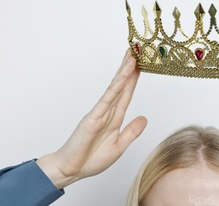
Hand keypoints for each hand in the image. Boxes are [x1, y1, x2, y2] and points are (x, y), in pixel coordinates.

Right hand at [37, 49, 146, 188]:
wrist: (71, 170)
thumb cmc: (91, 160)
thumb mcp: (119, 146)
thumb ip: (131, 132)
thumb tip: (144, 118)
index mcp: (115, 118)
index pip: (127, 94)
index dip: (135, 79)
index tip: (142, 65)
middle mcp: (108, 112)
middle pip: (122, 85)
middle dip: (130, 68)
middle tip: (138, 51)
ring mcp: (100, 113)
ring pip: (116, 88)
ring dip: (125, 72)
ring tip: (133, 56)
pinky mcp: (92, 117)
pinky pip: (107, 99)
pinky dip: (116, 87)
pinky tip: (124, 76)